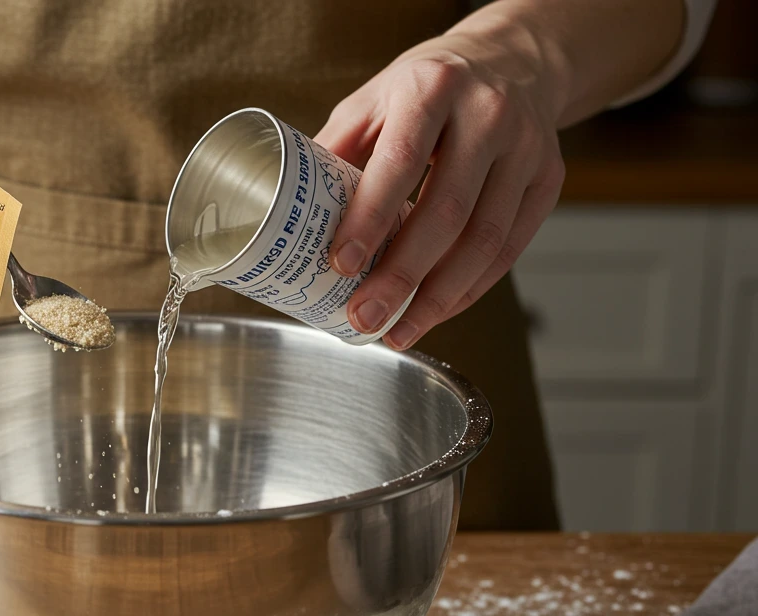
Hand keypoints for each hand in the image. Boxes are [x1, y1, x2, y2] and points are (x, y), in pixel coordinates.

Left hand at [316, 27, 565, 348]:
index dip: (370, 220)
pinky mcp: (548, 180)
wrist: (511, 60)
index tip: (341, 265)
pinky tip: (437, 311)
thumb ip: (337, 152)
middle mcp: (487, 115)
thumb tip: (291, 218)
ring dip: (437, 298)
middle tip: (364, 317)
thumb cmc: (429, 87)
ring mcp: (527, 149)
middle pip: (446, 212)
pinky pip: (509, 249)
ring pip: (484, 240)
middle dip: (401, 277)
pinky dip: (470, 289)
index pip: (400, 162)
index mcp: (432, 88)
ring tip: (398, 330)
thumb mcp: (374, 99)